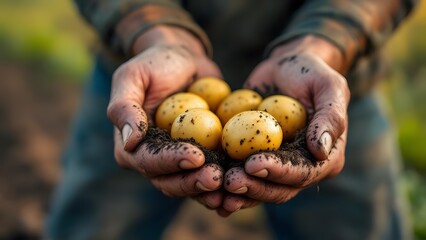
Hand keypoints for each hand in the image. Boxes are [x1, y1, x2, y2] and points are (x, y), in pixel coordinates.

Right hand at [107, 26, 224, 199]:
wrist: (184, 61)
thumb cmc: (155, 64)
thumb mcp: (133, 77)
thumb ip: (124, 107)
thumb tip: (129, 141)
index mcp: (131, 146)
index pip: (148, 161)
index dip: (171, 162)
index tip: (196, 156)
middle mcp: (154, 160)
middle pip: (170, 181)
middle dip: (193, 183)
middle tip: (216, 178)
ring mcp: (178, 161)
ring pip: (192, 183)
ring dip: (210, 189)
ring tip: (231, 185)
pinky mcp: (202, 157)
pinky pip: (213, 172)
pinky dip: (226, 181)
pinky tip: (243, 180)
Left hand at [220, 35, 350, 214]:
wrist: (285, 68)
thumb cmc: (310, 72)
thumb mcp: (328, 85)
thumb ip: (330, 116)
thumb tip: (320, 151)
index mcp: (325, 158)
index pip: (302, 172)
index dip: (278, 172)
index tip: (252, 164)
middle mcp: (302, 168)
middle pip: (278, 189)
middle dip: (253, 187)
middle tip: (229, 181)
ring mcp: (276, 166)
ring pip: (257, 187)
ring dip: (236, 192)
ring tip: (213, 186)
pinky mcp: (253, 158)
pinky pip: (239, 173)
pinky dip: (222, 181)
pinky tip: (202, 181)